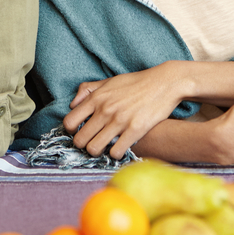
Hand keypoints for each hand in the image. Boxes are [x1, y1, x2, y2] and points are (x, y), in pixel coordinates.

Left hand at [63, 63, 185, 159]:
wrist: (164, 83)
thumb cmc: (136, 82)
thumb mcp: (110, 81)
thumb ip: (88, 90)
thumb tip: (72, 104)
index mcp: (97, 98)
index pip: (69, 122)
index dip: (71, 131)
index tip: (79, 132)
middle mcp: (105, 110)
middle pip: (80, 140)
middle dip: (83, 145)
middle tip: (92, 142)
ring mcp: (119, 121)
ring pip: (94, 149)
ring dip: (97, 151)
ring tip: (105, 147)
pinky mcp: (135, 130)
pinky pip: (115, 152)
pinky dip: (115, 153)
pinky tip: (120, 147)